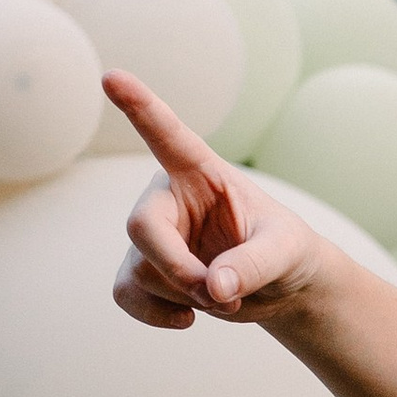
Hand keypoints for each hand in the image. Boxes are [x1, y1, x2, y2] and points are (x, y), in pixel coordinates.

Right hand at [108, 74, 333, 330]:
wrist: (279, 285)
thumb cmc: (285, 250)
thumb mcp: (285, 251)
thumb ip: (254, 264)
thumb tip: (214, 289)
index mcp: (201, 172)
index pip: (167, 134)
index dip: (140, 107)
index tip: (111, 77)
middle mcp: (168, 197)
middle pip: (142, 228)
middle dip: (177, 270)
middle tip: (218, 295)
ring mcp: (153, 235)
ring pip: (139, 269)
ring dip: (182, 296)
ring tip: (223, 298)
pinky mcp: (144, 270)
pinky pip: (125, 293)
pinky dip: (153, 314)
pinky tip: (188, 319)